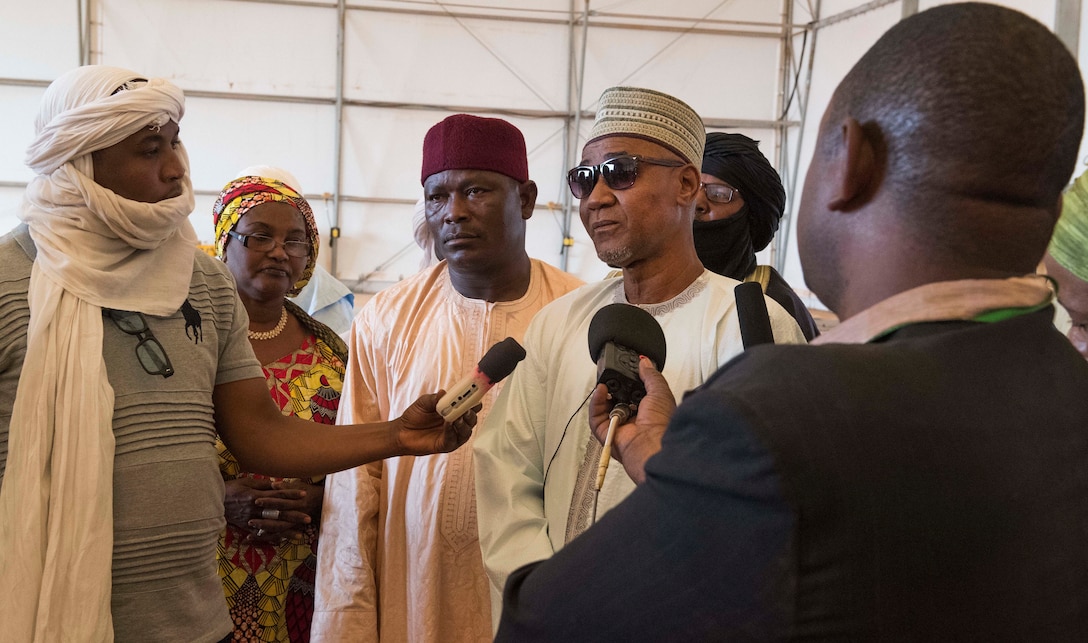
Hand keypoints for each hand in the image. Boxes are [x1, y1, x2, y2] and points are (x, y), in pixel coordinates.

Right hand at [224, 477, 319, 542]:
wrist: (212, 502)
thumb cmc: (231, 488)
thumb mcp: (246, 481)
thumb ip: (262, 483)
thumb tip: (278, 483)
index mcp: (256, 495)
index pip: (278, 495)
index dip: (291, 494)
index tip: (304, 494)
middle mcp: (255, 509)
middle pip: (278, 513)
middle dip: (294, 516)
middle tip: (308, 518)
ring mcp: (251, 520)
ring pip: (272, 527)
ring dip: (287, 531)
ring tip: (300, 535)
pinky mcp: (246, 527)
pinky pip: (260, 535)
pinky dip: (271, 539)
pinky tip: (282, 542)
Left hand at [394, 392, 480, 455]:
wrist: (402, 431)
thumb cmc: (414, 416)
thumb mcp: (424, 403)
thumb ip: (435, 398)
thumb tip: (443, 392)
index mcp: (455, 411)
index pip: (470, 407)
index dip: (474, 401)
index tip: (474, 395)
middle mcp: (456, 424)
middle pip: (472, 419)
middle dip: (471, 413)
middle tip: (467, 408)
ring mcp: (453, 435)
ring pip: (466, 431)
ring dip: (464, 423)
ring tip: (458, 417)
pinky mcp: (446, 445)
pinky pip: (454, 439)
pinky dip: (452, 431)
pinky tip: (448, 424)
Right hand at [588, 356, 675, 483]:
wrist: (652, 444)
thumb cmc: (661, 424)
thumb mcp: (660, 392)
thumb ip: (651, 376)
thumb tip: (645, 363)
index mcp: (648, 410)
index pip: (634, 393)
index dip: (628, 382)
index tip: (625, 371)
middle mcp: (633, 419)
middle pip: (617, 398)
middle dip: (614, 386)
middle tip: (614, 377)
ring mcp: (619, 426)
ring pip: (604, 407)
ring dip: (604, 393)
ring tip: (607, 384)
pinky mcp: (605, 433)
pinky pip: (595, 416)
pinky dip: (596, 403)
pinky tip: (601, 391)